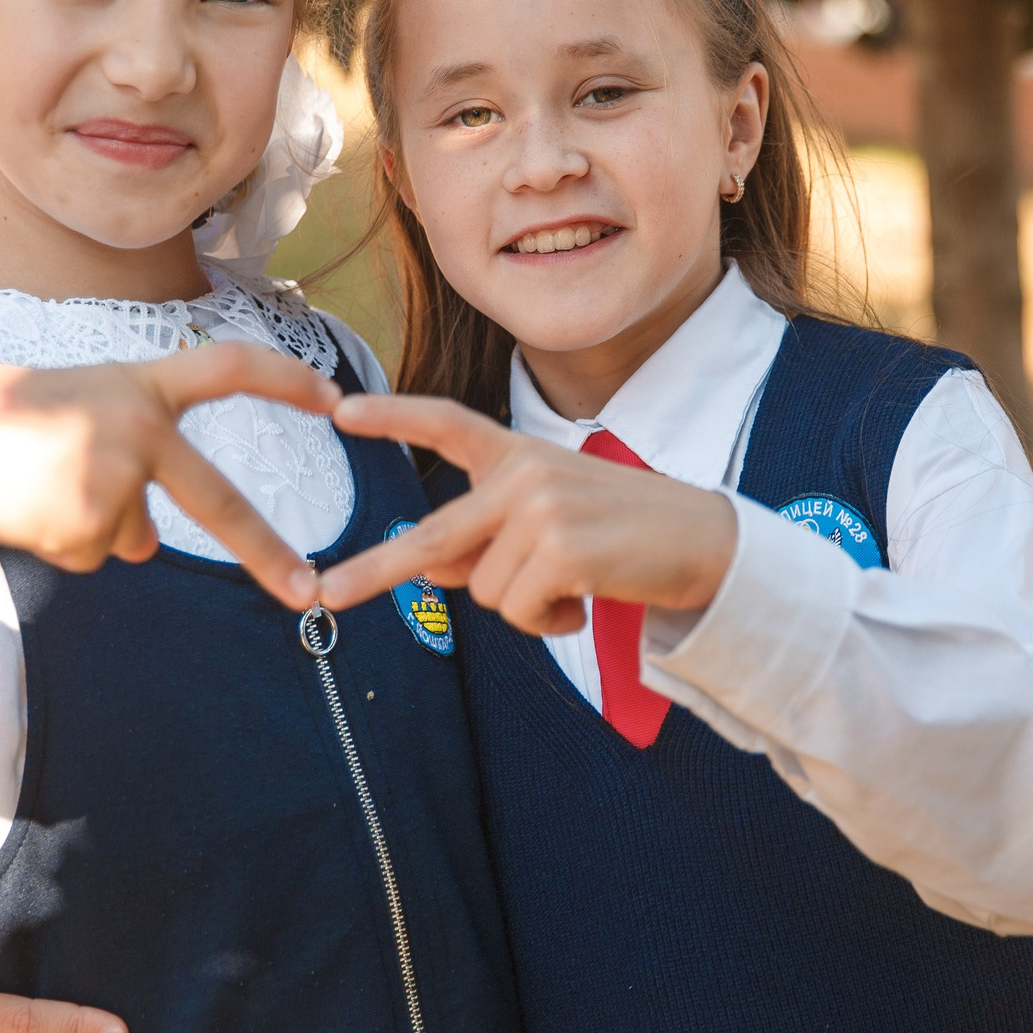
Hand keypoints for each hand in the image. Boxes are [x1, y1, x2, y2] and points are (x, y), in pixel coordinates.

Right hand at [0, 342, 337, 616]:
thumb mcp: (75, 424)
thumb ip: (127, 466)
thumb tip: (150, 547)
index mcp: (138, 385)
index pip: (228, 367)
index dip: (285, 380)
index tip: (336, 399)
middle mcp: (138, 426)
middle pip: (217, 499)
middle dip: (265, 552)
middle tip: (309, 591)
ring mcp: (114, 476)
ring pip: (127, 536)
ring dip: (86, 528)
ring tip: (33, 486)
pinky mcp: (87, 523)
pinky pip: (91, 555)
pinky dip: (60, 545)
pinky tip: (23, 510)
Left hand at [317, 394, 736, 635]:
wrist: (706, 543)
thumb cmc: (622, 537)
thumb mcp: (549, 525)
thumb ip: (487, 539)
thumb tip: (424, 568)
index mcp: (519, 455)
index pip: (447, 423)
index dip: (392, 417)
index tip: (339, 412)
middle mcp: (524, 472)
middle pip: (433, 534)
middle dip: (375, 571)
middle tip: (326, 595)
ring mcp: (541, 506)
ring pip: (485, 591)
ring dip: (525, 606)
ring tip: (574, 584)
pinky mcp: (561, 547)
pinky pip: (519, 610)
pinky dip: (549, 621)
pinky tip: (587, 598)